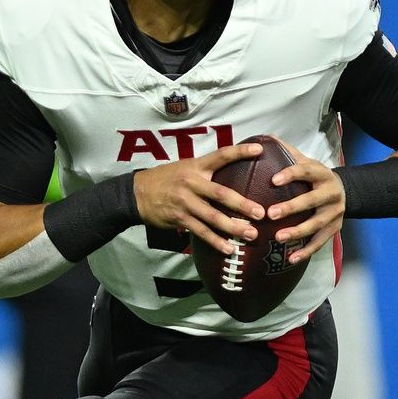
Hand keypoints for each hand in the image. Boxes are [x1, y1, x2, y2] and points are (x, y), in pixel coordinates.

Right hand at [132, 142, 266, 254]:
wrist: (137, 193)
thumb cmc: (166, 179)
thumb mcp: (185, 167)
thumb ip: (206, 171)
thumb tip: (233, 172)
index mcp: (196, 166)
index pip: (220, 155)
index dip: (239, 151)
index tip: (259, 150)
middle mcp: (191, 183)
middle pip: (221, 193)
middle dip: (242, 204)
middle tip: (260, 213)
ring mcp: (185, 202)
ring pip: (213, 217)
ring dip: (233, 227)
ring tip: (251, 234)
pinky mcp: (179, 218)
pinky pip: (201, 232)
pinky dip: (216, 241)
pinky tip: (229, 248)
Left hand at [265, 141, 343, 264]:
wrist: (345, 192)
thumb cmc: (315, 177)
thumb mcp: (307, 162)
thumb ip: (287, 153)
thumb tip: (265, 138)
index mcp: (322, 174)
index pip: (306, 171)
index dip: (290, 174)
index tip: (273, 180)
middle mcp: (331, 193)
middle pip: (311, 201)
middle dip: (291, 208)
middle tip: (270, 214)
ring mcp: (334, 213)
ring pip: (316, 224)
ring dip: (297, 231)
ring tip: (278, 237)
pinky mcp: (334, 229)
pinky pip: (320, 242)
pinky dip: (306, 251)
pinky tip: (291, 259)